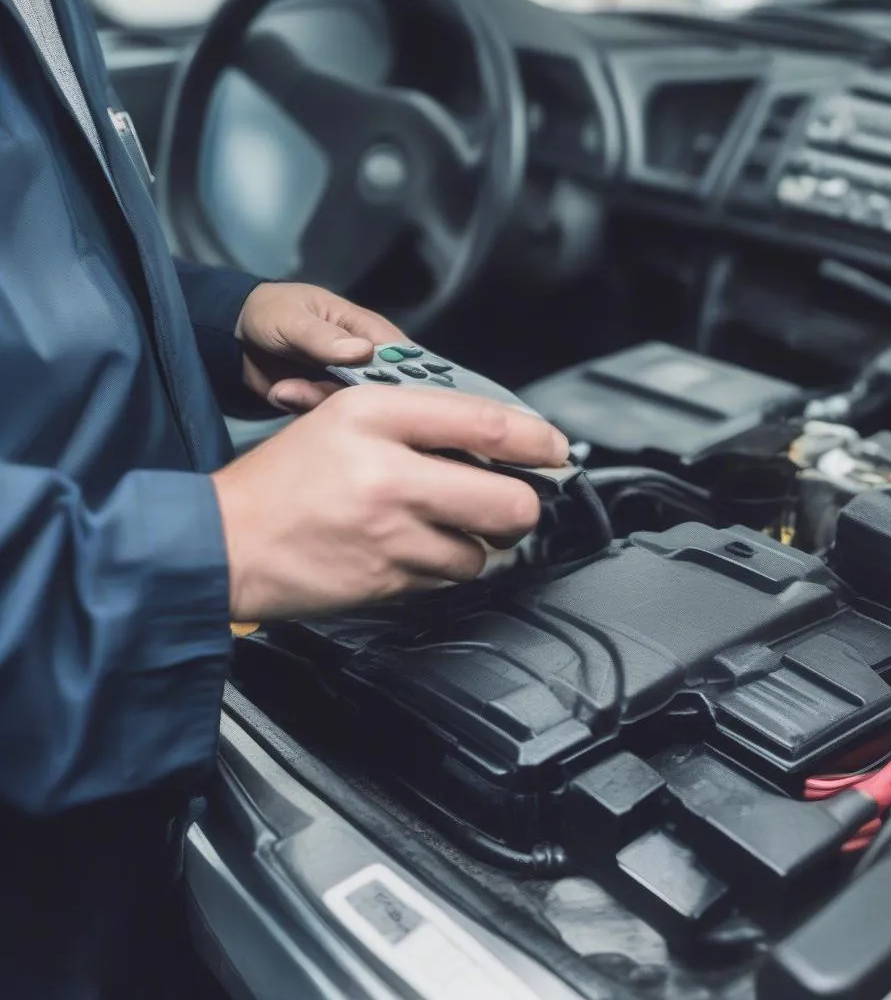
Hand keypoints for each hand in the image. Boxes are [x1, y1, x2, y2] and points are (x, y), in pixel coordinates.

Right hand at [211, 385, 569, 620]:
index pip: (486, 423)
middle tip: (511, 499)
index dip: (537, 440)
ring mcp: (392, 536)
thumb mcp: (345, 417)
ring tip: (438, 525)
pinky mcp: (388, 582)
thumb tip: (492, 440)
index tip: (556, 449)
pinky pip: (446, 578)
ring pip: (482, 552)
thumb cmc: (285, 478)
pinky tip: (408, 548)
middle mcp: (391, 475)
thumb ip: (418, 419)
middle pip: (509, 503)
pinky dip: (440, 565)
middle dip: (521, 505)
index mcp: (378, 418)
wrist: (226, 541)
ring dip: (473, 542)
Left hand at [235, 282, 404, 412]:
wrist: (234, 338)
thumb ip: (324, 336)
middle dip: (352, 396)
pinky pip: (326, 416)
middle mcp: (365, 362)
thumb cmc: (271, 312)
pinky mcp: (325, 405)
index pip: (404, 357)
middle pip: (385, 391)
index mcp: (368, 331)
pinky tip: (281, 390)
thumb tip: (364, 351)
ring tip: (286, 387)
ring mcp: (345, 386)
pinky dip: (301, 405)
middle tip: (315, 387)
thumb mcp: (292, 318)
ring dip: (317, 399)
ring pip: (354, 408)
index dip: (405, 377)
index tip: (383, 392)